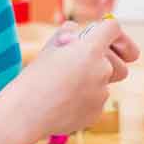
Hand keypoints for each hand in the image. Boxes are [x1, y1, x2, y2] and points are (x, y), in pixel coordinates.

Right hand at [17, 19, 135, 135]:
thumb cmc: (34, 77)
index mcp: (90, 49)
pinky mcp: (96, 112)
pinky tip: (63, 102)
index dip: (110, 29)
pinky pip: (97, 100)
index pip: (114, 29)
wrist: (24, 114)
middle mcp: (101, 70)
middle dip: (104, 61)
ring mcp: (101, 93)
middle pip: (118, 62)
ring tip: (65, 86)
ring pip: (105, 82)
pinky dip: (85, 99)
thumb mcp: (50, 47)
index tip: (105, 34)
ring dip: (92, 81)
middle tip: (79, 64)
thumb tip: (76, 32)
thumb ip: (68, 34)